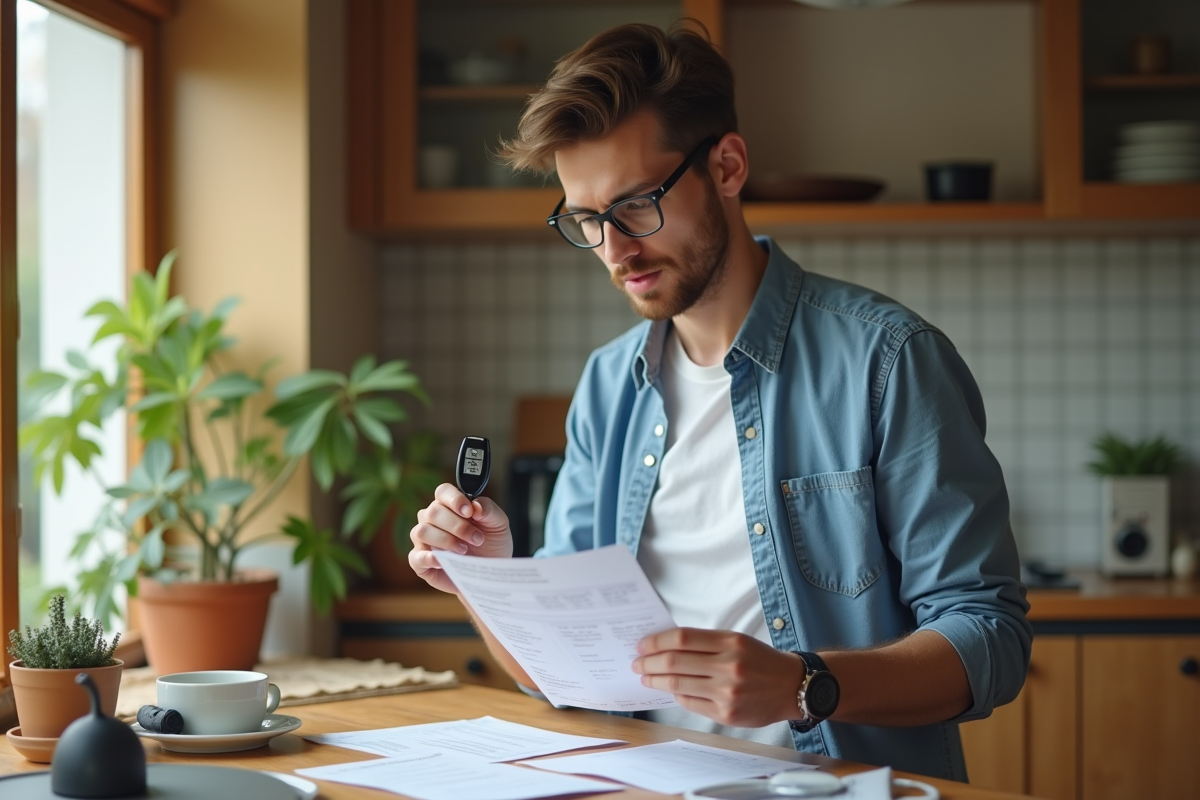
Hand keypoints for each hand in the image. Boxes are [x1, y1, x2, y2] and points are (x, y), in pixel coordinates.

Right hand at [408, 483, 512, 594]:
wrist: (491, 572)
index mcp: (450, 505)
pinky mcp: (420, 562)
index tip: (469, 511)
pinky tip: (442, 561)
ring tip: (464, 550)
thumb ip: (489, 510)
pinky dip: (428, 558)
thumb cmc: (491, 544)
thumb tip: (476, 506)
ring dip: (445, 540)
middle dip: (457, 526)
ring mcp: (424, 541)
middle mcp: (432, 520)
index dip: (454, 499)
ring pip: (422, 531)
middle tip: (477, 538)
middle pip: (433, 512)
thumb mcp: (499, 524)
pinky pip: (416, 557)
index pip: (443, 492)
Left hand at [632, 628, 802, 727]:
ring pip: (678, 685)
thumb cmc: (760, 660)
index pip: (682, 639)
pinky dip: (676, 695)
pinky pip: (691, 703)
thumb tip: (666, 646)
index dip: (657, 641)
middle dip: (649, 662)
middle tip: (637, 662)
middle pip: (675, 662)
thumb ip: (705, 643)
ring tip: (646, 677)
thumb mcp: (737, 641)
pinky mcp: (727, 714)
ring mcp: (727, 692)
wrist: (792, 687)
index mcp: (730, 643)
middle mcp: (728, 667)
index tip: (642, 645)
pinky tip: (670, 690)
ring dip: (656, 680)